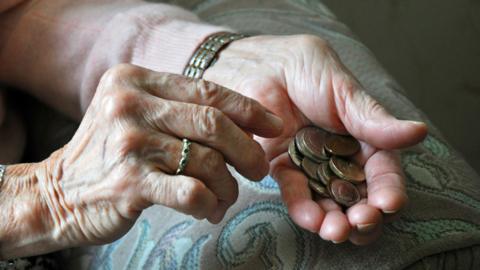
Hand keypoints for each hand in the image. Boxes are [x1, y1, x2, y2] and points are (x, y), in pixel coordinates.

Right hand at [0, 64, 282, 257]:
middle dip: (248, 150)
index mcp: (135, 80)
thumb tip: (245, 123)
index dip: (248, 109)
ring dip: (228, 185)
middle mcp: (129, 104)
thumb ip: (179, 109)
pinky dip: (210, 203)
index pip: (207, 90)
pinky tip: (207, 209)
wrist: (58, 193)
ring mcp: (128, 143)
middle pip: (213, 123)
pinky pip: (192, 192)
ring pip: (208, 161)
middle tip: (259, 169)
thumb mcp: (137, 114)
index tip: (274, 126)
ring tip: (225, 197)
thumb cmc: (110, 154)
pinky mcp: (129, 183)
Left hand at [204, 35, 427, 244]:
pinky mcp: (282, 169)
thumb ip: (372, 118)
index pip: (382, 170)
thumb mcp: (342, 90)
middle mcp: (340, 157)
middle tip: (361, 223)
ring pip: (328, 201)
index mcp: (363, 138)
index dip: (388, 189)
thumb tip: (418, 132)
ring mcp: (311, 166)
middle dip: (363, 215)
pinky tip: (311, 218)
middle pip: (358, 195)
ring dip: (335, 221)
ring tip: (335, 231)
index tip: (388, 203)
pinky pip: (295, 193)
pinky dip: (303, 209)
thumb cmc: (304, 69)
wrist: (259, 66)